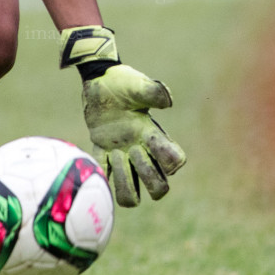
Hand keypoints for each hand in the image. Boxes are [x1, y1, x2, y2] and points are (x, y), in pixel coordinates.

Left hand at [59, 26, 185, 206]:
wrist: (100, 81)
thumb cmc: (122, 82)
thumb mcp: (138, 85)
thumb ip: (154, 92)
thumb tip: (168, 103)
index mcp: (153, 135)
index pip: (174, 162)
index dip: (170, 162)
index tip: (153, 144)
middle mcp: (142, 151)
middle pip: (158, 186)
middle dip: (149, 180)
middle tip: (133, 157)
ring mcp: (122, 155)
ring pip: (130, 193)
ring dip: (124, 183)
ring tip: (115, 159)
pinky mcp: (102, 154)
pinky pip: (103, 177)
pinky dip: (102, 176)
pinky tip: (100, 159)